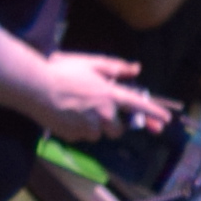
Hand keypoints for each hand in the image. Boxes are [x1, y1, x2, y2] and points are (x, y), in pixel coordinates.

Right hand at [31, 49, 161, 142]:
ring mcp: (88, 127)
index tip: (166, 121)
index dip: (154, 113)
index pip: (138, 106)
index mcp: (110, 95)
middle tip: (98, 110)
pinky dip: (78, 129)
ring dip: (94, 126)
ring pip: (98, 134)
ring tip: (77, 110)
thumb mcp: (91, 63)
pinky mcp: (73, 136)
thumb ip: (115, 68)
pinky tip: (66, 116)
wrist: (34, 87)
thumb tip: (136, 68)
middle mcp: (103, 114)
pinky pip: (81, 137)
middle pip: (118, 129)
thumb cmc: (62, 71)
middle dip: (112, 123)